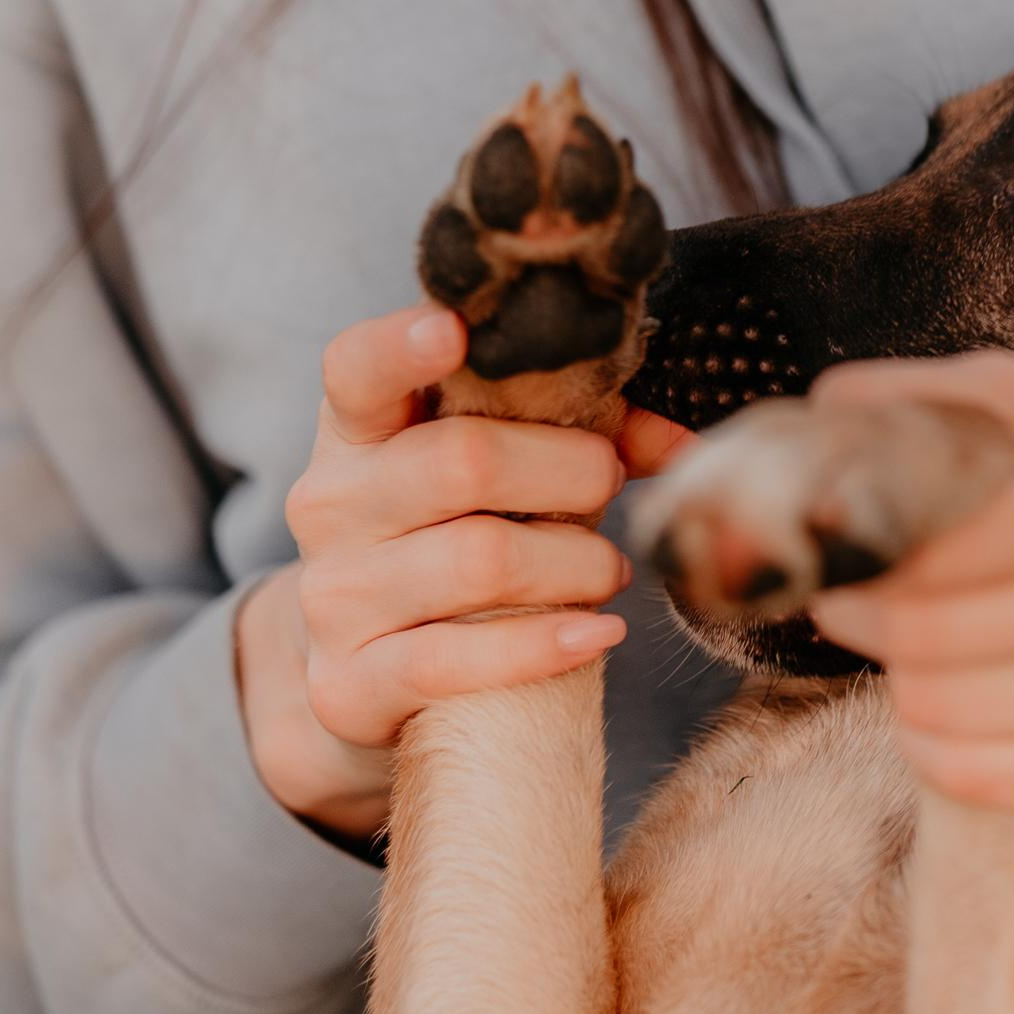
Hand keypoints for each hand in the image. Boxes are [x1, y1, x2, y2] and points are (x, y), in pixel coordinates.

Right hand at [237, 304, 635, 842]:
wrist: (367, 669)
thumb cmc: (456, 538)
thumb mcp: (505, 473)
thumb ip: (589, 437)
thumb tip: (684, 448)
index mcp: (359, 432)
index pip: (358, 370)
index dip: (400, 345)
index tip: (455, 330)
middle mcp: (330, 504)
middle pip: (463, 461)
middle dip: (569, 472)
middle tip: (609, 486)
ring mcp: (334, 596)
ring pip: (480, 560)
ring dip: (575, 564)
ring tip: (606, 570)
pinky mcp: (348, 683)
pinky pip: (457, 660)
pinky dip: (545, 645)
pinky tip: (597, 634)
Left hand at [805, 352, 1013, 820]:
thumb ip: (940, 398)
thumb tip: (825, 406)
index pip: (937, 550)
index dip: (861, 557)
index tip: (834, 551)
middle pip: (927, 639)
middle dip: (863, 619)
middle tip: (849, 600)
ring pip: (942, 713)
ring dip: (898, 681)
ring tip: (912, 648)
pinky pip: (980, 779)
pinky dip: (934, 745)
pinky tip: (946, 707)